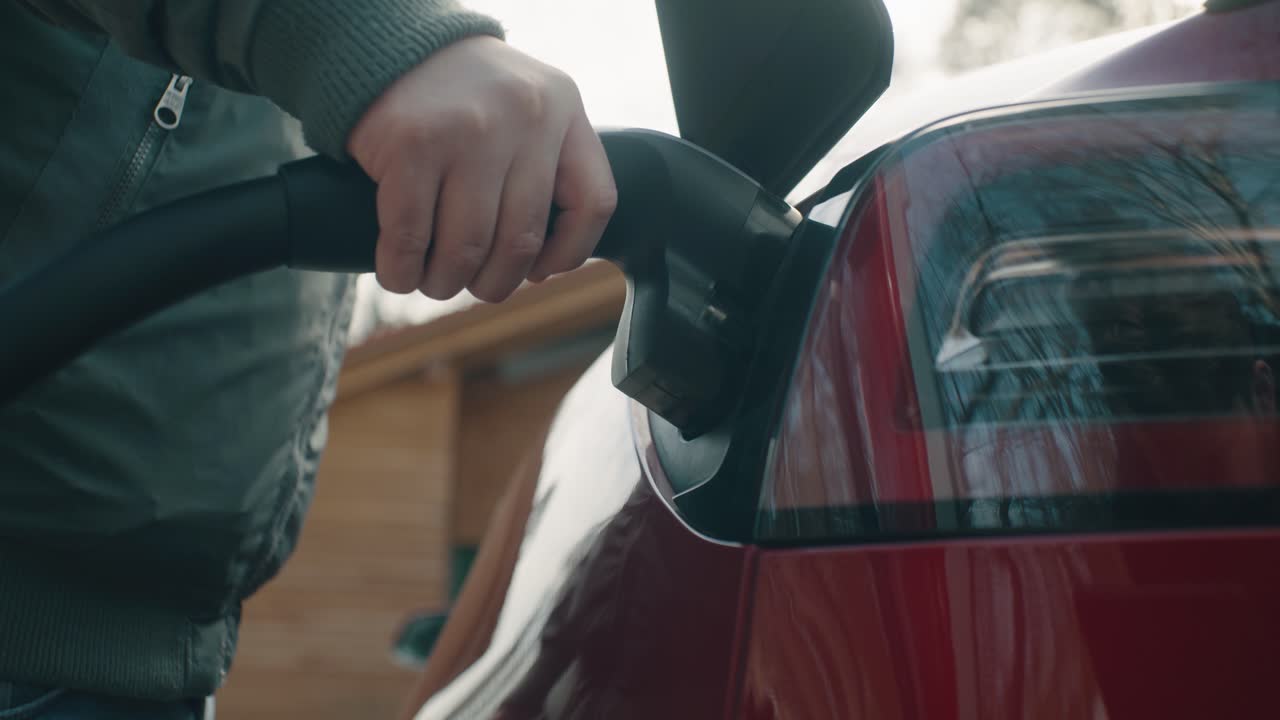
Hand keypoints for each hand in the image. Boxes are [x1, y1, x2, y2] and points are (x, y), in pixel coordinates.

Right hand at [347, 36, 616, 301]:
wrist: (390, 45)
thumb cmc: (464, 97)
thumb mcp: (529, 110)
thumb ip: (548, 168)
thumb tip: (542, 267)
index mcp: (564, 110)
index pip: (594, 203)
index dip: (569, 253)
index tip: (539, 271)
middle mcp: (525, 116)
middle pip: (523, 240)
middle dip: (494, 282)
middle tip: (473, 284)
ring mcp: (469, 130)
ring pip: (468, 248)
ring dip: (446, 282)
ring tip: (434, 281)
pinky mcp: (411, 144)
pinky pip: (412, 235)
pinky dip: (403, 269)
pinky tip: (399, 271)